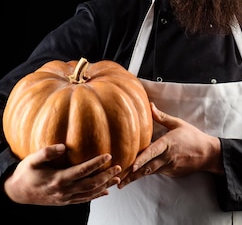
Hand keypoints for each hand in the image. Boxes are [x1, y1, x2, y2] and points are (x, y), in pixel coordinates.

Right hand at [4, 144, 121, 204]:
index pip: (82, 171)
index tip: (108, 155)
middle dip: (106, 176)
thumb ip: (46, 152)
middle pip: (90, 184)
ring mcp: (65, 198)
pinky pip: (84, 200)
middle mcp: (64, 191)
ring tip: (117, 178)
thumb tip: (62, 146)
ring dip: (105, 186)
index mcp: (58, 179)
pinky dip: (96, 196)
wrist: (16, 193)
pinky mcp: (65, 202)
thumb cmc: (25, 174)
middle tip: (119, 167)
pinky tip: (106, 192)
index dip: (96, 163)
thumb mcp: (32, 161)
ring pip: (89, 194)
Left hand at [118, 102, 222, 187]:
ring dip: (136, 177)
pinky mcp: (171, 173)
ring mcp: (169, 167)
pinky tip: (136, 176)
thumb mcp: (178, 124)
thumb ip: (162, 117)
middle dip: (132, 175)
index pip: (153, 152)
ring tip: (121, 182)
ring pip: (150, 172)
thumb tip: (150, 106)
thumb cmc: (193, 137)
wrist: (208, 154)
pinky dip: (147, 174)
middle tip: (118, 180)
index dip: (142, 159)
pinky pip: (157, 172)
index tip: (131, 165)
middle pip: (147, 168)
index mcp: (168, 143)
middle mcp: (167, 157)